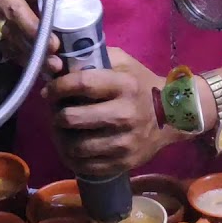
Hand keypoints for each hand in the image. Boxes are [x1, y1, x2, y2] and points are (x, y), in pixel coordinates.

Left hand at [43, 47, 176, 176]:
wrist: (172, 117)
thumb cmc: (140, 85)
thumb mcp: (122, 62)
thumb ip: (91, 57)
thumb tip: (55, 63)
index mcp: (124, 85)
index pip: (82, 84)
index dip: (58, 87)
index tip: (49, 91)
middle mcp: (125, 114)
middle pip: (72, 118)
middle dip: (57, 115)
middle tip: (57, 112)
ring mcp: (124, 142)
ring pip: (75, 146)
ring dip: (61, 138)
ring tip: (61, 131)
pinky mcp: (123, 162)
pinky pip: (86, 165)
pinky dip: (72, 158)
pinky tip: (71, 148)